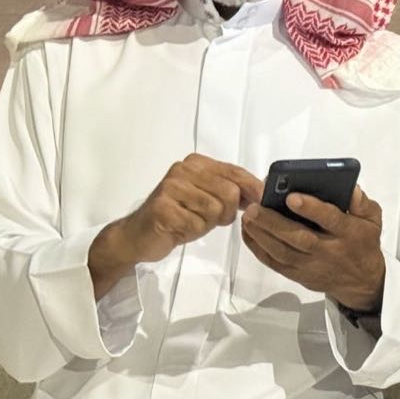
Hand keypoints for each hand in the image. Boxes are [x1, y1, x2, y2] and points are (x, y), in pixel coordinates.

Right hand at [89, 154, 262, 298]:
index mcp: (196, 163)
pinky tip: (181, 228)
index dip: (253, 187)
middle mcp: (183, 170)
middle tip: (214, 219)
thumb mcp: (208, 198)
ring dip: (209, 222)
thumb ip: (231, 191)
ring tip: (193, 221)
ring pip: (215, 209)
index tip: (261, 200)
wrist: (138, 235)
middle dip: (228, 211)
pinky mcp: (162, 208)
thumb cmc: (177, 216)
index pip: (235, 171)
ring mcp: (170, 188)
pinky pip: (197, 224)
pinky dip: (194, 231)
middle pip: (229, 192)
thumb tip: (261, 193)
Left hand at [241, 184, 385, 313]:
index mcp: (349, 233)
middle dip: (274, 223)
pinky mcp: (298, 274)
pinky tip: (249, 231)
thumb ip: (362, 203)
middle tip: (255, 207)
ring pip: (282, 252)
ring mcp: (311, 265)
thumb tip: (351, 189)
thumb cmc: (363, 244)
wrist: (361, 282)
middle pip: (299, 238)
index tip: (292, 197)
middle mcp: (329, 251)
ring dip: (262, 234)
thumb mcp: (373, 220)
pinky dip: (258, 248)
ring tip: (248, 216)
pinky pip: (274, 263)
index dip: (312, 209)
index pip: (330, 220)